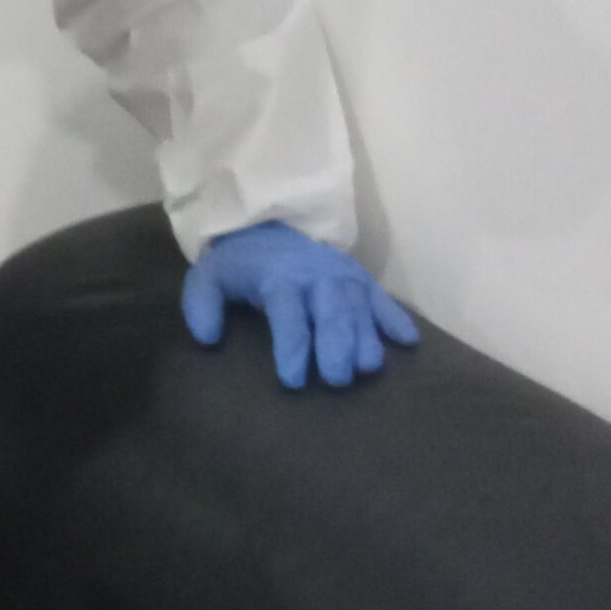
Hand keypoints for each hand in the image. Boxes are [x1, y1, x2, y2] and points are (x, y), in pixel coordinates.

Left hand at [181, 223, 419, 391]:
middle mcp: (317, 278)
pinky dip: (397, 319)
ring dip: (367, 340)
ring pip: (360, 310)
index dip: (292, 349)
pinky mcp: (361, 279)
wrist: (264, 228)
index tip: (292, 381)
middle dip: (336, 348)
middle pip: (332, 315)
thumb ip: (201, 308)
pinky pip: (384, 299)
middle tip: (336, 381)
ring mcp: (344, 277)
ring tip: (368, 369)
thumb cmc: (236, 267)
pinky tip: (408, 343)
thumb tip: (207, 339)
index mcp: (280, 280)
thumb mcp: (206, 281)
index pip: (289, 317)